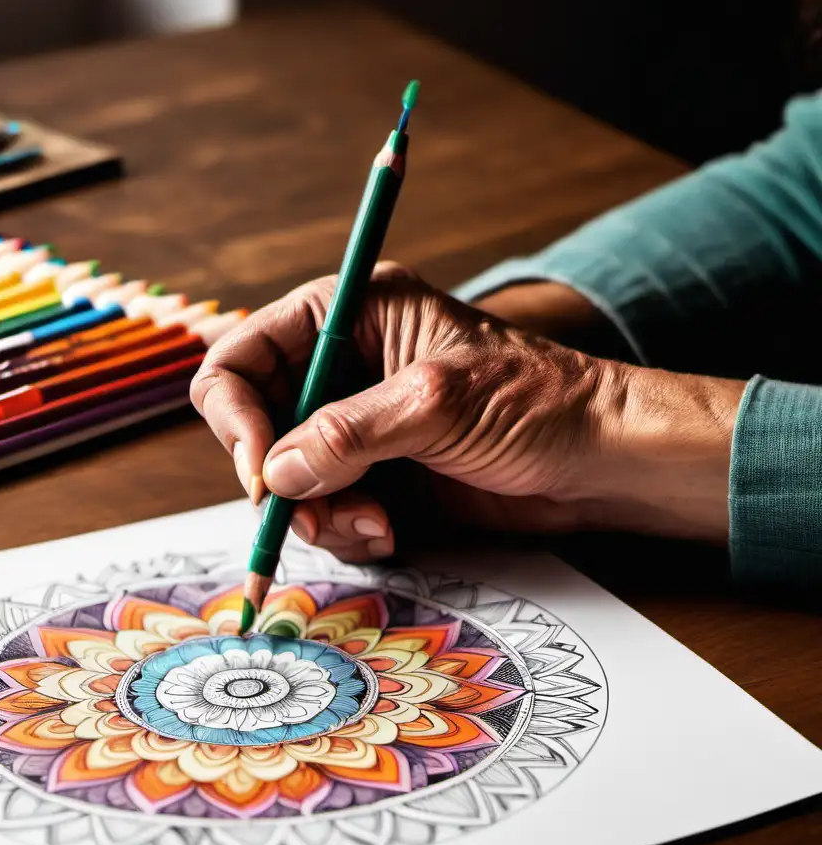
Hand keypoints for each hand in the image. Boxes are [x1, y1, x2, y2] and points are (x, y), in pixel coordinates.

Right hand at [191, 264, 744, 560]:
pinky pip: (327, 507)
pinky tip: (391, 531)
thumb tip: (275, 474)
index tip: (263, 473)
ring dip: (319, 511)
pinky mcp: (380, 471)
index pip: (246, 355)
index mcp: (351, 314)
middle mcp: (346, 365)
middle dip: (281, 477)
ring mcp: (361, 422)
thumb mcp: (435, 403)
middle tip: (312, 514)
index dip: (240, 416)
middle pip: (258, 424)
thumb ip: (346, 435)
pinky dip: (346, 528)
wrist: (605, 460)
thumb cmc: (540, 403)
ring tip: (375, 524)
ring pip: (289, 476)